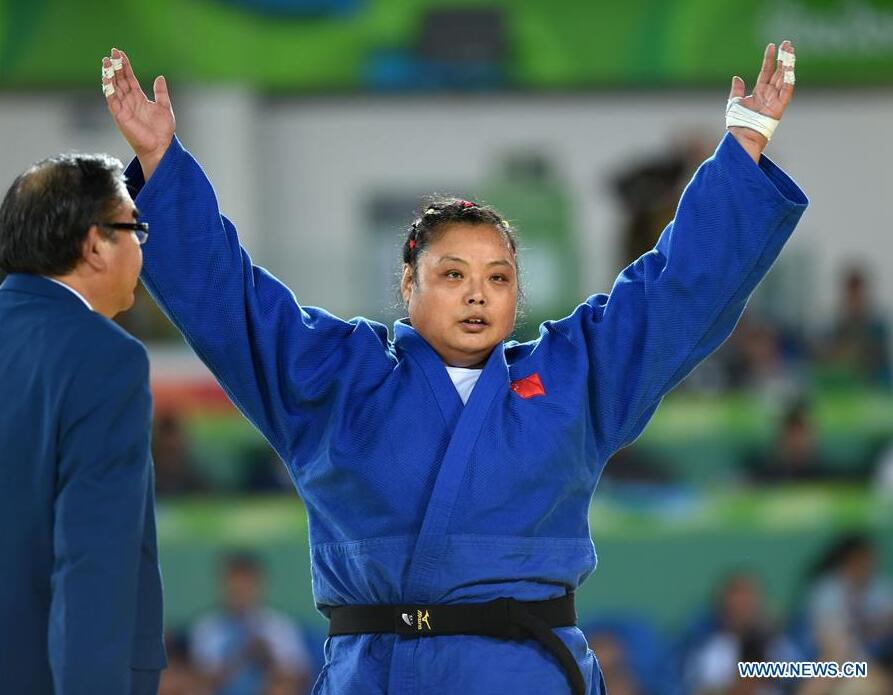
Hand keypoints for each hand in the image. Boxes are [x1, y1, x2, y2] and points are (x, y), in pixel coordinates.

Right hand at [102, 47, 175, 180]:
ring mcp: (123, 108)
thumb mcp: (164, 107)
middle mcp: (128, 101)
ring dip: (109, 74)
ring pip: (113, 87)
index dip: (124, 66)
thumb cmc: (162, 131)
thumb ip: (160, 92)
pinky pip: (112, 100)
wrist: (160, 146)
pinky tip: (107, 78)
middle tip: (112, 52)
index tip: (120, 53)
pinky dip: (109, 89)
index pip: (128, 78)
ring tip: (106, 61)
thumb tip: (160, 77)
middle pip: (119, 80)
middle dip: (115, 66)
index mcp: (138, 98)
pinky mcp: (120, 115)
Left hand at [727, 40, 795, 162]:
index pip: (766, 71)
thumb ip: (737, 90)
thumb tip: (736, 77)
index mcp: (759, 91)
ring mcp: (775, 100)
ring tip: (791, 52)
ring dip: (788, 65)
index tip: (772, 46)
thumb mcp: (734, 102)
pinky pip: (786, 93)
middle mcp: (769, 94)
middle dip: (784, 58)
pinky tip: (790, 70)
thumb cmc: (738, 122)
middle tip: (788, 44)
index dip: (769, 59)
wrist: (741, 136)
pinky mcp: (779, 108)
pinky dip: (788, 82)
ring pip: (784, 79)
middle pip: (778, 72)